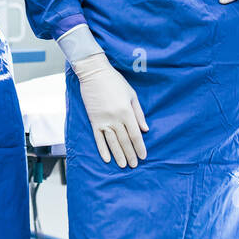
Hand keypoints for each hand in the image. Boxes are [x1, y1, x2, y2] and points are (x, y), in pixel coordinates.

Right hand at [72, 53, 148, 167]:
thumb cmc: (115, 82)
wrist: (94, 74)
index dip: (139, 146)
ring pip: (112, 142)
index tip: (143, 156)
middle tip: (134, 165)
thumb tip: (145, 129)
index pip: (135, 134)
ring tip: (123, 165)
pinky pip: (98, 138)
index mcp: (126, 111)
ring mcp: (103, 120)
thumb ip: (139, 113)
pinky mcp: (93, 120)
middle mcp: (115, 118)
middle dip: (130, 154)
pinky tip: (107, 158)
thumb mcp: (131, 94)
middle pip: (124, 140)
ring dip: (118, 155)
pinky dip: (102, 149)